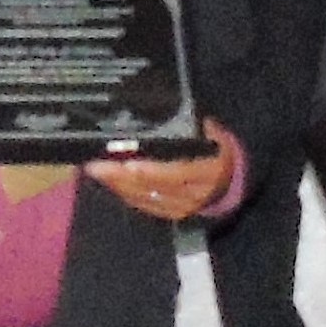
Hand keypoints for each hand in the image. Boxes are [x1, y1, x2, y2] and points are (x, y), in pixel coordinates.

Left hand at [88, 124, 240, 226]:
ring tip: (96, 171)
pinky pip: (144, 206)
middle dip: (121, 177)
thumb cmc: (217, 149)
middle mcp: (194, 194)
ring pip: (144, 199)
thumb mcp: (214, 134)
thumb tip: (174, 112)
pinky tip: (109, 182)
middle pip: (153, 188)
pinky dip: (125, 194)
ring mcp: (181, 208)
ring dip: (118, 186)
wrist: (229, 180)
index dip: (151, 171)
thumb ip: (198, 126)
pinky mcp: (170, 214)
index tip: (128, 164)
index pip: (176, 173)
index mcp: (207, 171)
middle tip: (96, 165)